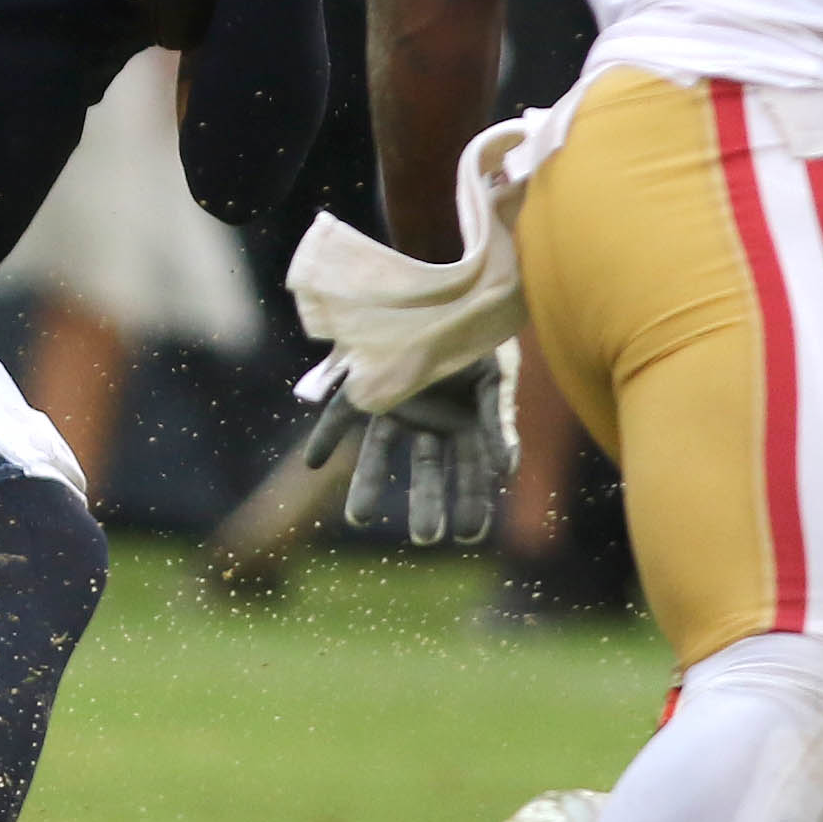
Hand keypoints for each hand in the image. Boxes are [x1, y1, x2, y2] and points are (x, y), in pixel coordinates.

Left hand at [304, 348, 518, 547]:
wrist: (455, 282)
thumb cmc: (483, 332)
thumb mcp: (496, 378)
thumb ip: (498, 424)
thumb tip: (507, 473)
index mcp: (466, 422)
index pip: (468, 472)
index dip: (470, 502)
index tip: (468, 536)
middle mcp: (431, 419)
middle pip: (426, 470)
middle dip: (426, 505)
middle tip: (424, 539)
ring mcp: (399, 402)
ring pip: (381, 451)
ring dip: (369, 483)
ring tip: (358, 519)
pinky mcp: (370, 381)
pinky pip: (343, 411)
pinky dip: (327, 435)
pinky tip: (315, 462)